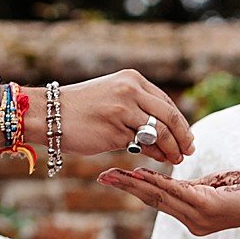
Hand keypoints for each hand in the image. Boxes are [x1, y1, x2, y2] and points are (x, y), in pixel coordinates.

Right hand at [34, 72, 193, 164]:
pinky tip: (160, 158)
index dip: (180, 122)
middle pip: (169, 115)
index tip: (187, 136)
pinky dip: (156, 153)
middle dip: (183, 136)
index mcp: (132, 79)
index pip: (165, 102)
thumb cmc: (80, 110)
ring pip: (160, 131)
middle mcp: (131, 90)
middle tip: (189, 149)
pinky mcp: (117, 130)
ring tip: (176, 157)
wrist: (50, 114)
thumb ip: (137, 108)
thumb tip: (165, 130)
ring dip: (172, 147)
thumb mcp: (113, 97)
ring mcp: (124, 110)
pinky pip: (144, 144)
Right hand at [99, 167, 239, 236]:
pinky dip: (159, 182)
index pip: (158, 201)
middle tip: (102, 176)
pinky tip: (142, 175)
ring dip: (135, 184)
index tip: (113, 177)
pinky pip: (179, 192)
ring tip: (114, 175)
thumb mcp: (217, 187)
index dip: (134, 188)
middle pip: (153, 200)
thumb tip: (174, 180)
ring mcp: (201, 218)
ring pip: (161, 197)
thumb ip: (195, 187)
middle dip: (126, 187)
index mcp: (193, 217)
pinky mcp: (210, 208)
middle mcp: (194, 222)